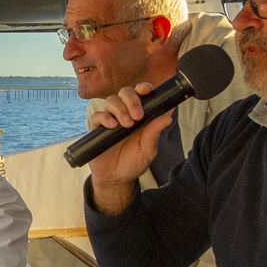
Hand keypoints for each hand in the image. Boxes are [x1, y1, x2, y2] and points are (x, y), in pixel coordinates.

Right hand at [87, 82, 171, 202]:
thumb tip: (169, 116)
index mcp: (139, 114)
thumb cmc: (134, 161)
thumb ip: (156, 131)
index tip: (147, 90)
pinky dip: (105, 117)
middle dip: (132, 100)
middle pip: (125, 92)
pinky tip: (112, 126)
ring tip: (127, 125)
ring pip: (111, 100)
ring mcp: (110, 119)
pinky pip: (98, 115)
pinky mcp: (97, 128)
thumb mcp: (149, 148)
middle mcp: (124, 112)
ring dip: (120, 109)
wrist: (117, 178)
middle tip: (138, 115)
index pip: (140, 94)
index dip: (143, 88)